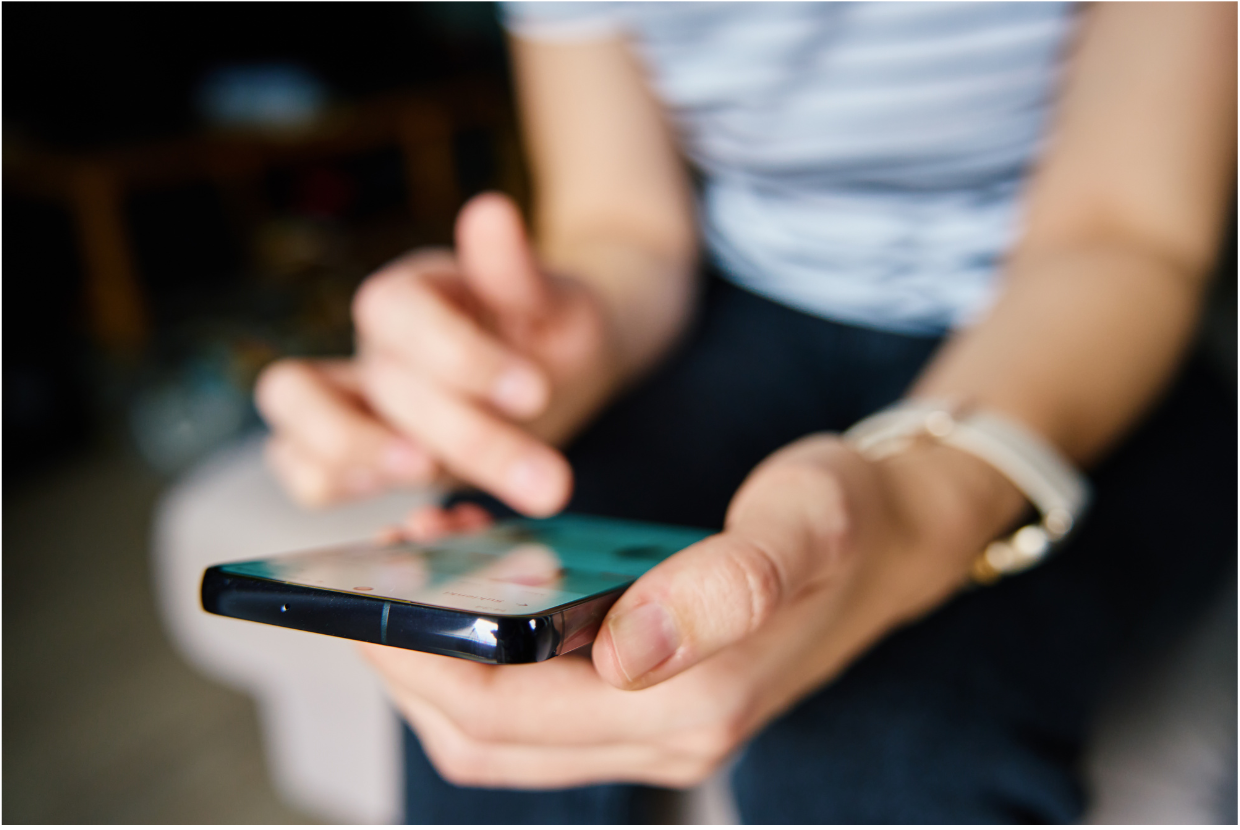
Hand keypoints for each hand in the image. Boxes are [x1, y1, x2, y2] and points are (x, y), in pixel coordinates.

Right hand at [256, 193, 619, 512]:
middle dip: (466, 435)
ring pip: (292, 417)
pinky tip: (425, 514)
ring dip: (356, 456)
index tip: (533, 394)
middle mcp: (374, 345)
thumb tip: (490, 211)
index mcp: (415, 291)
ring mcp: (355, 401)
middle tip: (543, 481)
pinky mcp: (356, 457)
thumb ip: (518, 272)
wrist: (557, 366)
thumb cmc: (551, 327)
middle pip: (380, 382)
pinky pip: (303, 473)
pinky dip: (338, 494)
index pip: (398, 310)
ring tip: (434, 481)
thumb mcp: (557, 301)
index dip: (459, 355)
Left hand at [360, 435, 1022, 787]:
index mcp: (693, 703)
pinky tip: (483, 581)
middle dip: (411, 666)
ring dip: (443, 666)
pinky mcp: (652, 702)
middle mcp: (667, 737)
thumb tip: (628, 650)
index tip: (369, 594)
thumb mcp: (802, 526)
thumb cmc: (845, 518)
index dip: (421, 662)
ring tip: (420, 570)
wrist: (896, 538)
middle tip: (374, 580)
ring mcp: (658, 727)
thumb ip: (727, 586)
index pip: (507, 712)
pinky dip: (488, 660)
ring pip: (505, 732)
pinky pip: (539, 706)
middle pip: (487, 737)